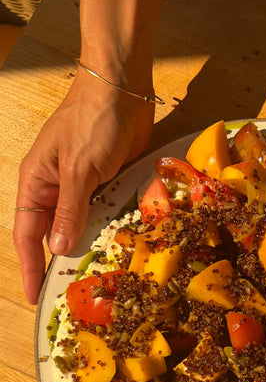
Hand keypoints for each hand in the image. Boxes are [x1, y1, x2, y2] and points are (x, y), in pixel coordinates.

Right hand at [13, 69, 153, 303]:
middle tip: (70, 295)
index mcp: (37, 182)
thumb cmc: (93, 119)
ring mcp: (82, 184)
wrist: (123, 86)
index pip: (26, 233)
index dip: (30, 266)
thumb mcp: (79, 169)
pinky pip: (105, 212)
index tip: (34, 294)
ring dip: (88, 247)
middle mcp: (56, 187)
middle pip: (53, 234)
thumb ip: (70, 210)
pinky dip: (110, 229)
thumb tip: (58, 248)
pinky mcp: (107, 180)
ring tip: (96, 278)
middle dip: (59, 262)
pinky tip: (120, 248)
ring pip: (81, 225)